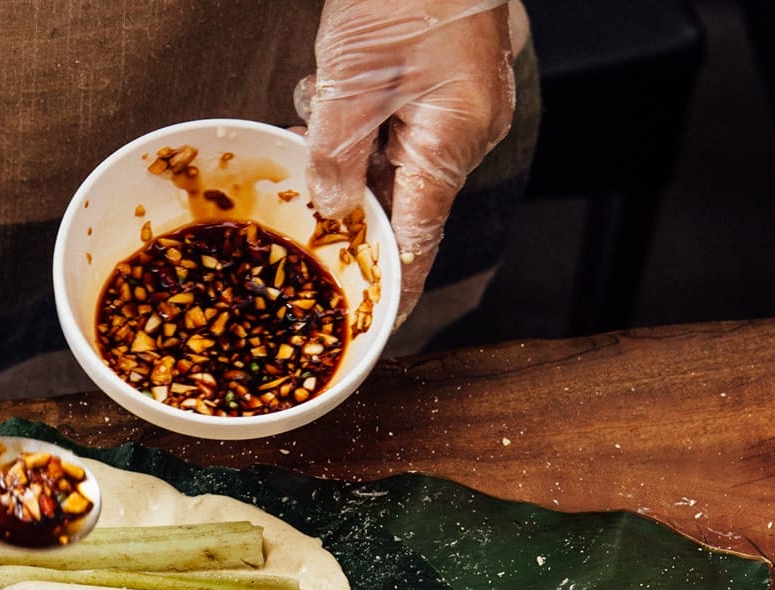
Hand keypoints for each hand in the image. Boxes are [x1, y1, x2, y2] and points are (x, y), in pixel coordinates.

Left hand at [295, 0, 516, 319]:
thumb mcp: (350, 83)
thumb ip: (336, 156)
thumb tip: (332, 211)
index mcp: (451, 143)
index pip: (419, 240)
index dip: (394, 285)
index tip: (375, 323)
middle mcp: (466, 133)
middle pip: (397, 195)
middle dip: (344, 184)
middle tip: (308, 153)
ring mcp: (461, 107)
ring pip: (389, 154)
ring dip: (345, 137)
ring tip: (323, 91)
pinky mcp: (448, 83)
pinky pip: (397, 120)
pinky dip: (360, 111)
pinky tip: (334, 81)